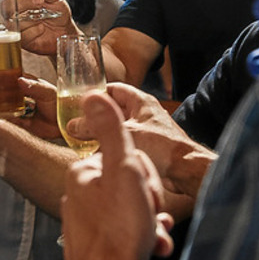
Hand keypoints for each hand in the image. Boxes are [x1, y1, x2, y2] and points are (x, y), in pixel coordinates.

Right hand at [0, 73, 59, 137]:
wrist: (67, 123)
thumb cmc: (60, 103)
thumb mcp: (48, 92)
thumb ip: (34, 86)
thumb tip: (19, 80)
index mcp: (26, 84)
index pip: (7, 77)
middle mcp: (21, 95)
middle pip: (1, 92)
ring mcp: (20, 109)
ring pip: (2, 106)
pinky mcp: (22, 123)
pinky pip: (8, 120)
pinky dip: (0, 119)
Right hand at [8, 0, 81, 55]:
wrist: (65, 33)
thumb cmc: (58, 14)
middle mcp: (16, 10)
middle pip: (8, 4)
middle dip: (24, 1)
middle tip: (40, 0)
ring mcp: (17, 25)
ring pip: (14, 20)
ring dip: (30, 16)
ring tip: (43, 15)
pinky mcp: (21, 39)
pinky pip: (22, 34)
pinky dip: (34, 31)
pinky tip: (41, 29)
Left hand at [62, 91, 173, 259]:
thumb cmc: (119, 230)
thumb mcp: (122, 171)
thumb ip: (111, 132)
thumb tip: (94, 94)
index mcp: (83, 173)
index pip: (126, 157)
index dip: (145, 174)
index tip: (146, 192)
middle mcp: (80, 193)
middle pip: (128, 181)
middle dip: (148, 198)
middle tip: (150, 214)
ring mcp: (88, 218)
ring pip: (131, 207)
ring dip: (151, 220)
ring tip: (154, 234)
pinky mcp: (98, 240)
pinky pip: (127, 229)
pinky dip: (143, 235)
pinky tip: (153, 244)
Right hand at [66, 83, 215, 195]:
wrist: (186, 171)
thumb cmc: (162, 147)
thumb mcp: (123, 134)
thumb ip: (95, 128)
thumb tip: (72, 126)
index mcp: (140, 101)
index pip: (113, 88)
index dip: (97, 93)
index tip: (80, 102)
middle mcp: (144, 113)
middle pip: (114, 109)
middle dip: (97, 116)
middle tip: (79, 123)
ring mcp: (147, 130)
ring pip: (118, 127)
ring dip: (104, 133)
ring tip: (85, 140)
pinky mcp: (148, 146)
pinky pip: (125, 142)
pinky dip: (113, 146)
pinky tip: (101, 155)